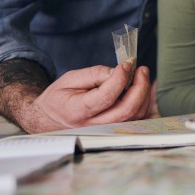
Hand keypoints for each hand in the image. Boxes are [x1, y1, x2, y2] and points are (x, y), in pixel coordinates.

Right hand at [24, 62, 150, 132]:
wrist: (49, 119)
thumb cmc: (59, 97)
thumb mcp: (70, 79)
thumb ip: (95, 74)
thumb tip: (119, 71)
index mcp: (78, 111)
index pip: (106, 97)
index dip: (120, 79)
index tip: (126, 64)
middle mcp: (93, 125)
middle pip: (125, 110)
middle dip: (140, 88)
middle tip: (142, 69)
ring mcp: (105, 130)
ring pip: (134, 117)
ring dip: (144, 95)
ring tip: (142, 76)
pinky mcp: (114, 130)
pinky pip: (135, 120)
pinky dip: (145, 104)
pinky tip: (144, 88)